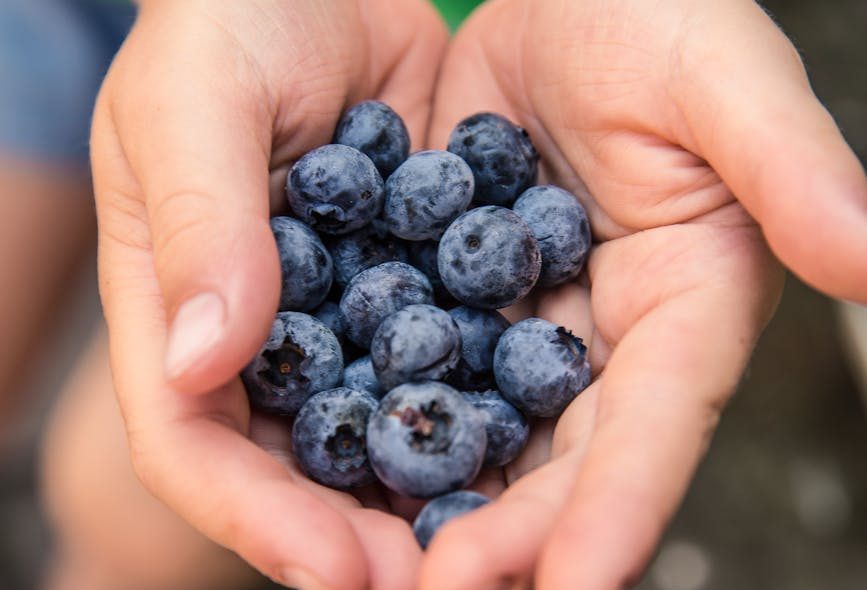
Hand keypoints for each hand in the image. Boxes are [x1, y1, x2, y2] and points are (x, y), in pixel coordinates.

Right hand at [90, 1, 446, 587]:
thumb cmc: (232, 18)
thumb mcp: (193, 94)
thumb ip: (198, 221)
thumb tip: (203, 360)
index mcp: (178, 306)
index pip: (192, 441)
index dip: (255, 516)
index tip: (336, 568)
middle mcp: (263, 334)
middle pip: (295, 468)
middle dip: (356, 536)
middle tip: (433, 585)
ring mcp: (344, 318)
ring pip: (379, 433)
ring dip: (430, 499)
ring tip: (492, 551)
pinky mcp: (419, 286)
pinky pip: (450, 364)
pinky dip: (483, 413)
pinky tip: (533, 450)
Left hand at [420, 1, 866, 587]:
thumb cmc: (653, 11)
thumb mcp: (722, 76)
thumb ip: (791, 165)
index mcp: (687, 299)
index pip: (658, 420)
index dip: (619, 505)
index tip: (575, 585)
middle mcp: (607, 332)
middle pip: (564, 455)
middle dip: (511, 531)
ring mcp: (526, 319)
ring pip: (485, 431)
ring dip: (438, 498)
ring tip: (374, 563)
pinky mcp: (456, 292)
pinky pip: (418, 367)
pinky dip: (382, 415)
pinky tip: (338, 465)